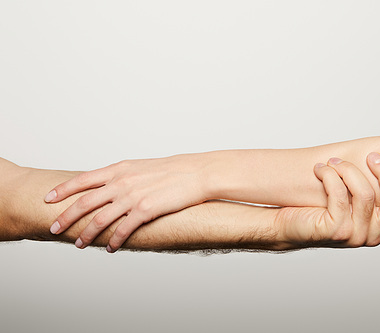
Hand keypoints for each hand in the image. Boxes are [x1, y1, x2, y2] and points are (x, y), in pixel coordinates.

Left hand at [44, 154, 208, 251]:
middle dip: (66, 217)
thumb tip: (110, 187)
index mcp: (119, 169)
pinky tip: (111, 248)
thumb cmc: (172, 170)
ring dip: (87, 234)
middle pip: (85, 202)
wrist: (195, 173)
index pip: (83, 180)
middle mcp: (121, 182)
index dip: (63, 190)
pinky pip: (123, 230)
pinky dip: (114, 241)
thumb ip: (123, 176)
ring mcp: (132, 196)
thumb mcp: (141, 167)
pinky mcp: (145, 210)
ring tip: (79, 244)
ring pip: (100, 219)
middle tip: (54, 228)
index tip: (48, 198)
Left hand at [275, 153, 379, 247]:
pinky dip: (330, 175)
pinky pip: (341, 193)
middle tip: (372, 155)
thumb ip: (372, 189)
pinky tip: (321, 169)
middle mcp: (373, 235)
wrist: (288, 223)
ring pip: (366, 193)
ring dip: (348, 169)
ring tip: (331, 162)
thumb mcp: (351, 198)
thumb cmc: (319, 207)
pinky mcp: (336, 230)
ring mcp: (355, 235)